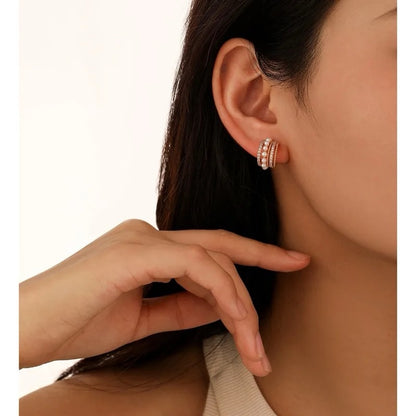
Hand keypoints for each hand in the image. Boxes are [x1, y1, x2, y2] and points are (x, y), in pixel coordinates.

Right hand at [19, 219, 309, 375]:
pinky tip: (234, 318)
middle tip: (298, 268)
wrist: (26, 327)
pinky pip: (194, 265)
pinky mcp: (136, 251)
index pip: (208, 249)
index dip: (250, 255)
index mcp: (149, 247)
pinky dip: (219, 291)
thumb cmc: (77, 322)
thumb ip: (181, 307)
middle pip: (219, 246)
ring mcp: (142, 238)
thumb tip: (218, 307)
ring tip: (255, 342)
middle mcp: (149, 233)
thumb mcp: (142, 318)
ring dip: (239, 300)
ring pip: (212, 259)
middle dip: (263, 259)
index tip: (287, 260)